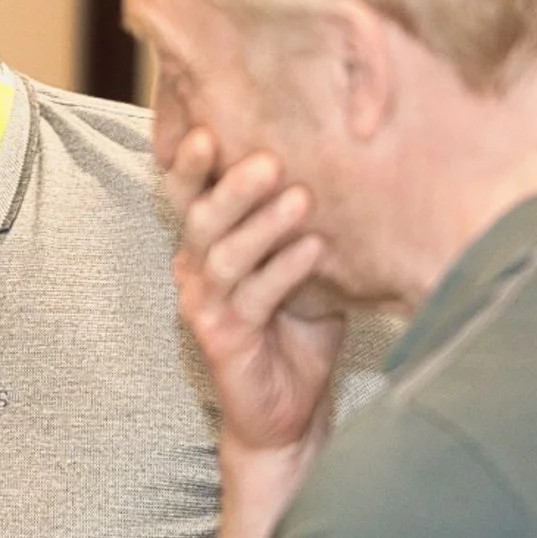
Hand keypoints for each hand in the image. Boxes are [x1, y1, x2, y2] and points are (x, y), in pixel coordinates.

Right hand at [166, 128, 345, 453]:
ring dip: (263, 225)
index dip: (192, 161)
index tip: (210, 124)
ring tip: (302, 198)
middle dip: (231, 187)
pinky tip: (315, 248)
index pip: (188, 192)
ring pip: (224, 255)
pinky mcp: (222, 338)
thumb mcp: (303, 265)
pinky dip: (285, 270)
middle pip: (201, 217)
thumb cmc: (297, 330)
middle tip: (268, 159)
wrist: (286, 414)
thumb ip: (307, 221)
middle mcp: (196, 269)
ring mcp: (206, 305)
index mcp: (207, 243)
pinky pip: (253, 298)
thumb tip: (348, 158)